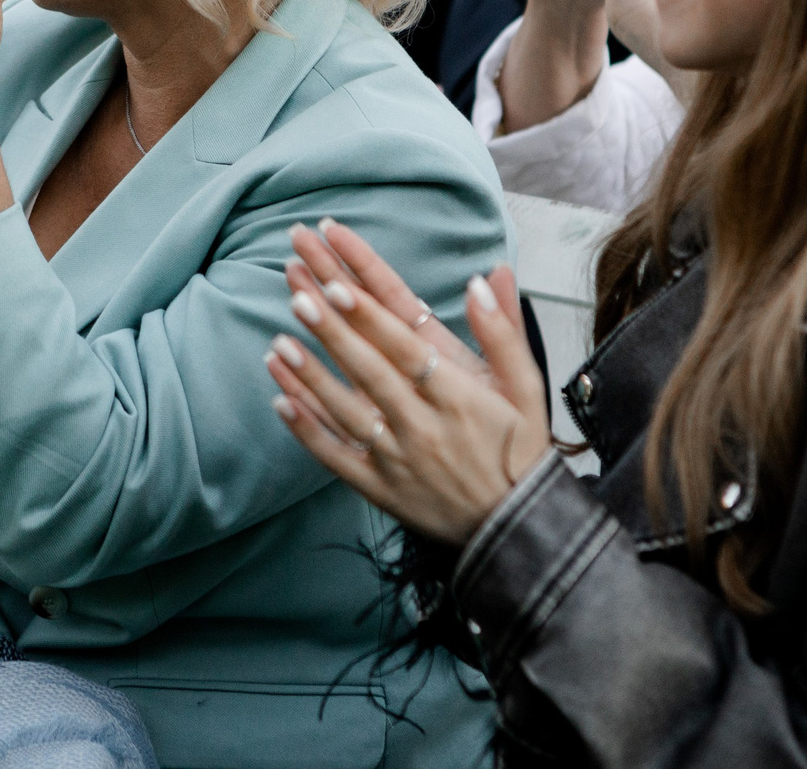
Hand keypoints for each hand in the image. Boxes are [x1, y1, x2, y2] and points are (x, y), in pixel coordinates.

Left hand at [266, 221, 550, 545]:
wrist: (515, 528)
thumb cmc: (520, 449)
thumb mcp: (527, 389)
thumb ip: (504, 332)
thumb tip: (486, 277)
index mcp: (460, 399)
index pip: (407, 350)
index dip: (371, 318)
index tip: (338, 286)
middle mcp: (425, 428)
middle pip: (370, 373)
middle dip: (333, 334)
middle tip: (299, 297)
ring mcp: (398, 461)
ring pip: (346, 414)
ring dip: (311, 378)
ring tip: (279, 343)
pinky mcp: (380, 489)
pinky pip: (337, 458)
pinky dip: (307, 431)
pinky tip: (280, 401)